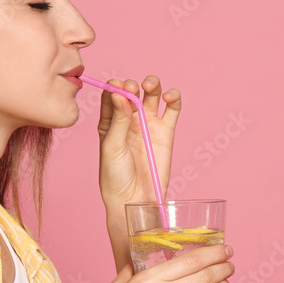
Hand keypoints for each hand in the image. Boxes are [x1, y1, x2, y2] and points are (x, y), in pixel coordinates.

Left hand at [97, 76, 180, 216]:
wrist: (134, 198)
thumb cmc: (115, 175)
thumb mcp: (111, 146)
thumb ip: (118, 120)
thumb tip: (120, 94)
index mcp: (110, 121)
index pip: (111, 94)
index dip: (114, 85)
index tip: (116, 84)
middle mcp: (129, 119)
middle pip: (132, 91)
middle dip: (132, 85)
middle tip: (132, 88)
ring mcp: (148, 124)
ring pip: (152, 94)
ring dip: (152, 84)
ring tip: (149, 86)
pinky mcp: (166, 131)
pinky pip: (173, 109)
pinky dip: (173, 98)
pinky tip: (169, 97)